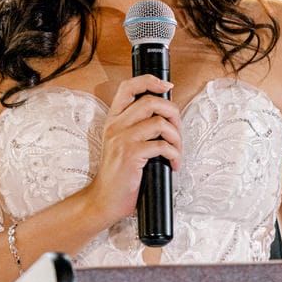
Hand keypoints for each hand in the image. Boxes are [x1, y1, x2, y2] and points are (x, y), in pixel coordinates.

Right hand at [88, 74, 181, 221]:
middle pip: (151, 101)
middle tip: (177, 131)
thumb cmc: (118, 174)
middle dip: (173, 113)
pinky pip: (162, 146)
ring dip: (176, 137)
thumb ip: (137, 127)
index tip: (167, 86)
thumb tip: (165, 115)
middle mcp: (116, 126)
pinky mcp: (131, 155)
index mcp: (113, 120)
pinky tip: (173, 164)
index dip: (149, 81)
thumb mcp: (121, 144)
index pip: (128, 87)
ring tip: (177, 151)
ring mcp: (122, 139)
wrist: (104, 200)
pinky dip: (174, 155)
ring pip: (160, 122)